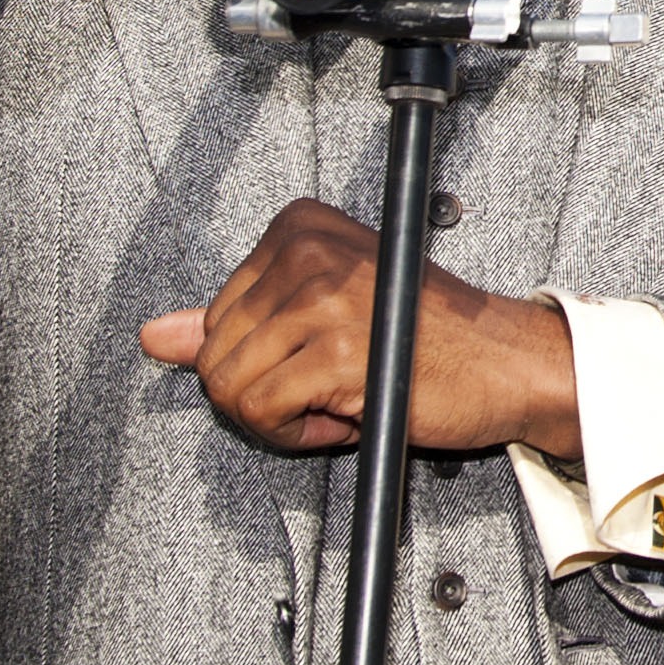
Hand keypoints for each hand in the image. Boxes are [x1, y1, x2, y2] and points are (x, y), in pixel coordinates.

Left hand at [138, 200, 582, 458]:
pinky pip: (262, 414)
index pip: (216, 312)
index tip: (311, 359)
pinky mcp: (336, 353)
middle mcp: (308, 251)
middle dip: (261, 391)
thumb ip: (237, 322)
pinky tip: (343, 420)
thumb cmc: (428, 337)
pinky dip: (295, 437)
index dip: (259, 355)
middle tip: (323, 389)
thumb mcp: (324, 313)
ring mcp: (322, 299)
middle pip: (213, 351)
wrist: (506, 364)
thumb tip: (157, 335)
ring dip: (278, 419)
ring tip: (334, 404)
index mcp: (300, 228)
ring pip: (229, 386)